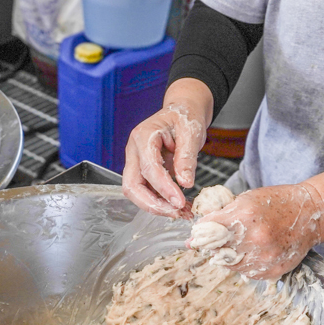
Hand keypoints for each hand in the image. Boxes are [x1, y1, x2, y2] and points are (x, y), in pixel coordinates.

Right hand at [122, 79, 211, 217]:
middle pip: (132, 185)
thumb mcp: (191, 132)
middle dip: (152, 204)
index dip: (163, 188)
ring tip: (180, 212)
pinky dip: (161, 202)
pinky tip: (178, 207)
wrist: (182, 111)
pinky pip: (146, 191)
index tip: (179, 201)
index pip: (148, 169)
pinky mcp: (142, 171)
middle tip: (176, 213)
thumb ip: (186, 157)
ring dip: (156, 206)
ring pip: (136, 192)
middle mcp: (134, 151)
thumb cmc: (184, 117)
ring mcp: (136, 162)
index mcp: (142, 136)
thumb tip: (185, 183)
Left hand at [190, 183, 323, 278]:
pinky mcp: (272, 269)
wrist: (311, 213)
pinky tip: (250, 253)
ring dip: (227, 257)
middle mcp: (254, 238)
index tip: (200, 233)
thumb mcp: (247, 199)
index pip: (207, 230)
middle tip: (216, 241)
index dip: (201, 232)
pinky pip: (246, 273)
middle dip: (212, 246)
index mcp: (244, 215)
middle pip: (216, 250)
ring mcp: (264, 256)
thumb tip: (197, 230)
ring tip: (237, 245)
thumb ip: (222, 213)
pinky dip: (243, 265)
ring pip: (229, 264)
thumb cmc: (277, 202)